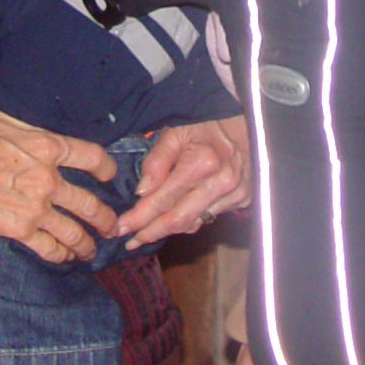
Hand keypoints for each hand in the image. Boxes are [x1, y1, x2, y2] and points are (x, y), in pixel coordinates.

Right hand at [0, 47, 121, 262]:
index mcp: (45, 145)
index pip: (90, 156)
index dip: (106, 167)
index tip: (110, 175)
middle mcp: (48, 178)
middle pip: (89, 202)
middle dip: (104, 217)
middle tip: (112, 225)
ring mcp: (36, 207)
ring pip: (74, 230)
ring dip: (87, 242)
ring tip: (92, 249)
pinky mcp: (19, 230)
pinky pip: (49, 248)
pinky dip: (60, 255)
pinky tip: (64, 258)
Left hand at [114, 113, 249, 246]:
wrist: (244, 123)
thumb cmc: (205, 125)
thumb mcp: (174, 134)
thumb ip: (156, 161)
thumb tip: (142, 192)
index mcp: (202, 162)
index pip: (163, 199)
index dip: (139, 217)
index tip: (120, 228)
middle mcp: (221, 182)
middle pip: (178, 219)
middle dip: (150, 233)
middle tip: (129, 241)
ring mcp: (235, 193)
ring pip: (193, 223)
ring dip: (168, 229)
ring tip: (146, 232)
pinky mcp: (243, 199)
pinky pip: (208, 218)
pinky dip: (188, 221)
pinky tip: (173, 218)